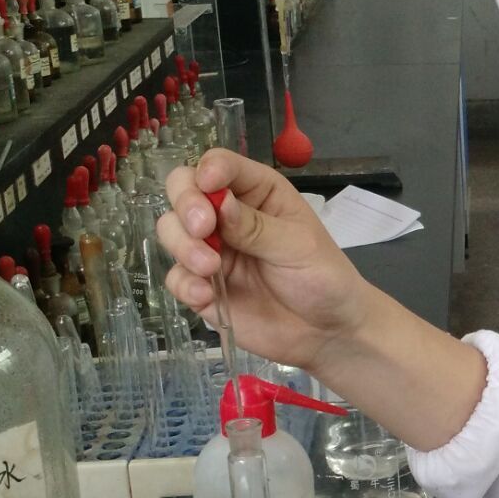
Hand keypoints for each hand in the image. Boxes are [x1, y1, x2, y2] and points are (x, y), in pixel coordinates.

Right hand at [158, 150, 369, 374]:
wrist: (326, 332)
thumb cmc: (322, 277)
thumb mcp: (297, 246)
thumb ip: (256, 226)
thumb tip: (218, 202)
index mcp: (257, 192)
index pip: (220, 165)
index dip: (207, 170)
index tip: (208, 187)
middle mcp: (228, 215)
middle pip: (183, 190)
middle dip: (186, 205)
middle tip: (203, 228)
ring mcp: (212, 250)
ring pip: (172, 231)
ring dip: (183, 245)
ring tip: (210, 268)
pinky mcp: (203, 286)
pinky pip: (176, 277)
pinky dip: (184, 284)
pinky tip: (206, 296)